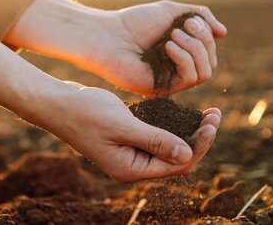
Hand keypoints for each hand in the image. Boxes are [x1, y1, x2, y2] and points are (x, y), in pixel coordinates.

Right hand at [0, 32, 221, 182]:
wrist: (57, 104)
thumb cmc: (85, 113)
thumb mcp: (123, 125)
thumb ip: (155, 140)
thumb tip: (188, 154)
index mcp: (131, 169)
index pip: (177, 164)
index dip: (199, 146)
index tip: (212, 122)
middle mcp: (133, 166)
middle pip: (177, 159)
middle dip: (199, 139)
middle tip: (215, 114)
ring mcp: (130, 154)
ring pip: (169, 148)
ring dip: (189, 132)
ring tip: (208, 113)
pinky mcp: (128, 140)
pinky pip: (157, 138)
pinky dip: (173, 127)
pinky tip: (184, 113)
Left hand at [6, 0, 226, 96]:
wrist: (107, 35)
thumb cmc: (135, 22)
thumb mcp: (172, 12)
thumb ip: (200, 17)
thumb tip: (224, 33)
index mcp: (181, 54)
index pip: (209, 52)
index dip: (206, 35)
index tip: (190, 20)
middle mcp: (178, 70)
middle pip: (211, 63)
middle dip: (203, 41)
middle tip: (183, 27)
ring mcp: (171, 81)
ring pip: (205, 73)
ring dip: (195, 49)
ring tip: (173, 36)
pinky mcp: (162, 90)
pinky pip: (189, 79)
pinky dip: (185, 59)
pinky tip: (168, 46)